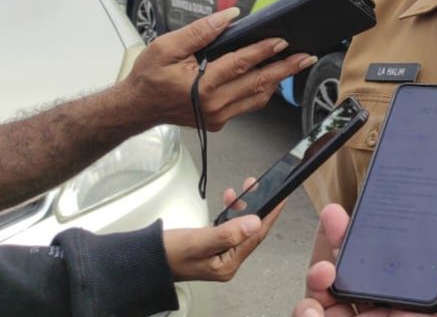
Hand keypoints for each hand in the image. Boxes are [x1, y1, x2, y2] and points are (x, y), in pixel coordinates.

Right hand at [121, 7, 317, 129]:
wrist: (137, 108)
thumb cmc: (149, 77)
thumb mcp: (166, 47)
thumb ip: (200, 32)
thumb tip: (230, 17)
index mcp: (200, 86)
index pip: (240, 65)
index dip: (263, 51)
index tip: (282, 40)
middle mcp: (213, 104)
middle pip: (258, 83)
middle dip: (285, 68)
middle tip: (306, 56)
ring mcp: (218, 116)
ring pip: (258, 97)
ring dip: (278, 79)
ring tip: (296, 64)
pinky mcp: (219, 121)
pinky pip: (248, 104)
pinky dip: (262, 90)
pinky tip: (272, 76)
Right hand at [163, 177, 285, 281]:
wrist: (143, 260)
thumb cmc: (166, 254)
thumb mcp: (198, 240)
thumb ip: (227, 232)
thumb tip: (254, 222)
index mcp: (227, 265)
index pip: (256, 236)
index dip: (270, 214)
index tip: (281, 197)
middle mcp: (227, 262)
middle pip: (251, 230)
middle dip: (257, 206)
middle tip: (257, 185)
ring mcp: (220, 255)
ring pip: (241, 226)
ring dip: (243, 207)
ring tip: (242, 189)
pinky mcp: (213, 247)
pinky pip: (230, 227)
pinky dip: (231, 212)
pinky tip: (229, 201)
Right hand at [292, 204, 436, 316]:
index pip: (388, 271)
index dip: (373, 241)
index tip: (362, 215)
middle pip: (351, 278)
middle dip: (337, 247)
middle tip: (332, 222)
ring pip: (323, 302)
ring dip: (318, 280)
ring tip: (323, 274)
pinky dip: (305, 313)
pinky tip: (312, 309)